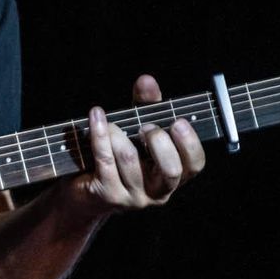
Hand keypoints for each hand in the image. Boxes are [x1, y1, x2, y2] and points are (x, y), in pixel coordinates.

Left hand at [67, 74, 204, 212]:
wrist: (85, 190)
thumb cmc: (118, 155)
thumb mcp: (137, 128)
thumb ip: (147, 105)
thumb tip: (147, 81)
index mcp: (174, 176)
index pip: (194, 165)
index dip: (189, 144)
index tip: (178, 122)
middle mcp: (159, 191)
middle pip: (170, 170)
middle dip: (157, 141)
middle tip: (144, 126)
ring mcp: (134, 197)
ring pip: (130, 160)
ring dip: (117, 133)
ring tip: (110, 123)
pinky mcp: (108, 195)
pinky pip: (105, 159)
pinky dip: (99, 134)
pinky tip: (96, 117)